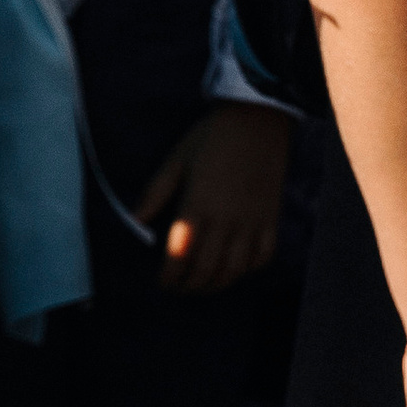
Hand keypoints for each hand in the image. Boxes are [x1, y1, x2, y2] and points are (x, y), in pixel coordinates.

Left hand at [133, 104, 292, 294]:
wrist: (258, 119)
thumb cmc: (211, 138)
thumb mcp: (177, 160)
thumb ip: (155, 193)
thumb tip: (135, 220)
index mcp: (197, 206)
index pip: (180, 257)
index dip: (169, 276)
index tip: (163, 281)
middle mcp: (226, 220)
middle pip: (207, 271)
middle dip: (190, 286)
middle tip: (180, 287)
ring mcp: (251, 221)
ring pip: (235, 270)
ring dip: (217, 284)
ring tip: (204, 284)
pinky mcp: (270, 218)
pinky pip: (262, 256)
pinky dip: (248, 269)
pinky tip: (236, 266)